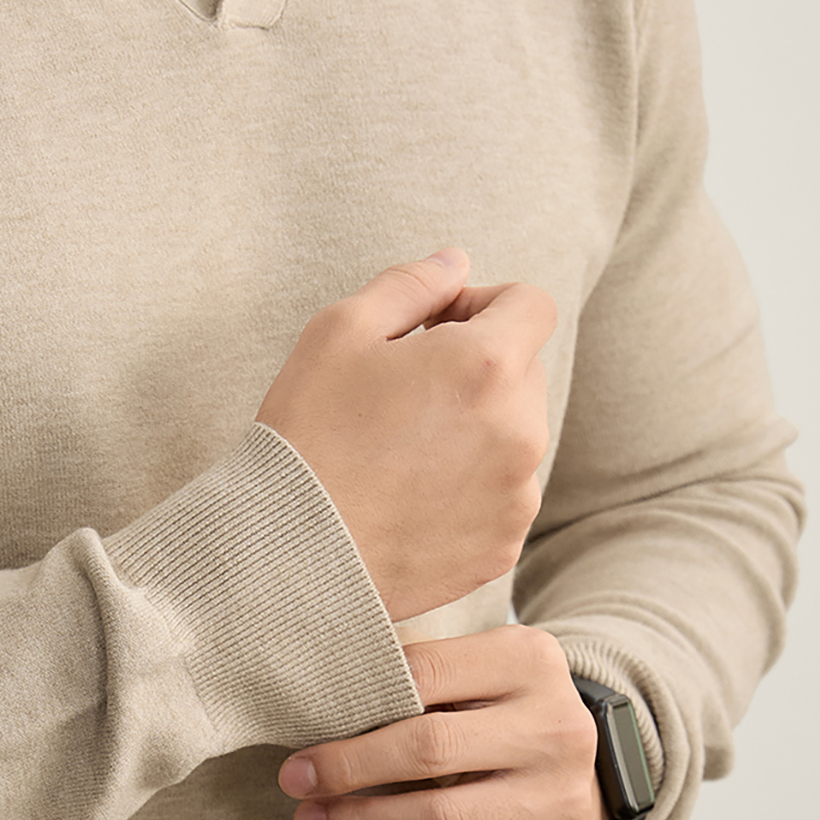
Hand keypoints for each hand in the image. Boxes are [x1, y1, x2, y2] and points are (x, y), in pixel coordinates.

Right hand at [258, 248, 555, 620]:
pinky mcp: (502, 546)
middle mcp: (520, 430)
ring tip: (403, 454)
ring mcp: (516, 495)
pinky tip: (410, 500)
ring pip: (515, 437)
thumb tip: (456, 262)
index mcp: (487, 365)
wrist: (288, 557)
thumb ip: (409, 284)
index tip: (435, 329)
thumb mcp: (338, 332)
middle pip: (524, 371)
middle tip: (405, 395)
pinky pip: (501, 498)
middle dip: (478, 369)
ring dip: (476, 430)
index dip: (483, 303)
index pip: (531, 304)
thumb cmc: (307, 436)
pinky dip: (469, 490)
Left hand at [278, 627, 608, 819]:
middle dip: (349, 772)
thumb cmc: (494, 716)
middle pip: (429, 751)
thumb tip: (311, 692)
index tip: (301, 743)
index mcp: (530, 661)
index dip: (353, 709)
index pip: (424, 673)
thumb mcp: (471, 670)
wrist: (576, 777)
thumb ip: (410, 669)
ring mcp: (563, 801)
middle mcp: (559, 729)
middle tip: (295, 786)